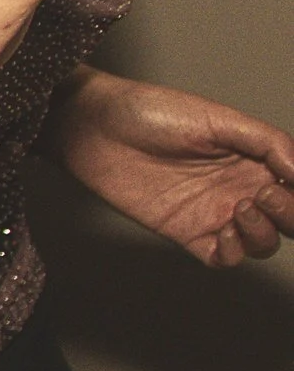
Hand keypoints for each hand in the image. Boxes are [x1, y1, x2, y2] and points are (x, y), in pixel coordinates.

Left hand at [52, 70, 293, 265]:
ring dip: (264, 233)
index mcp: (254, 159)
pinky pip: (222, 258)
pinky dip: (234, 252)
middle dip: (291, 216)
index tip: (287, 182)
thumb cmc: (150, 112)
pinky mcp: (184, 231)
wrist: (96, 127)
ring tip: (241, 207)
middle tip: (265, 195)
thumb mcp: (219, 118)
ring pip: (261, 243)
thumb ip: (267, 142)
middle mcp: (239, 188)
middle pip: (288, 221)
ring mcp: (213, 212)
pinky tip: (224, 228)